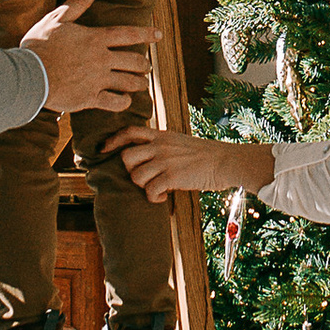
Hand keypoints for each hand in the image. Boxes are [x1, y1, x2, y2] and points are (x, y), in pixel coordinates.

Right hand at [25, 0, 152, 121]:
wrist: (28, 76)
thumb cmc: (40, 45)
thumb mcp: (57, 19)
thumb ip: (77, 3)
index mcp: (95, 39)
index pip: (127, 34)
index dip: (146, 34)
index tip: (159, 35)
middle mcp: (101, 59)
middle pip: (134, 61)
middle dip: (143, 64)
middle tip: (146, 66)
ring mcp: (97, 80)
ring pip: (129, 83)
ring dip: (139, 84)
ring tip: (142, 85)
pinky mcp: (90, 99)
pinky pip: (115, 103)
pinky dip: (123, 102)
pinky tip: (124, 101)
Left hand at [117, 127, 272, 204]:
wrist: (225, 160)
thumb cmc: (206, 154)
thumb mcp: (180, 142)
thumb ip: (163, 145)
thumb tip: (149, 157)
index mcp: (161, 135)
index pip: (129, 132)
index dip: (113, 141)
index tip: (104, 149)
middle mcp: (160, 146)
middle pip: (126, 157)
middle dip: (130, 171)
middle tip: (144, 178)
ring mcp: (165, 160)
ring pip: (135, 176)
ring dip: (143, 187)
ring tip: (157, 189)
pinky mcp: (172, 176)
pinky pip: (150, 190)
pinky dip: (154, 197)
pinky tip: (164, 197)